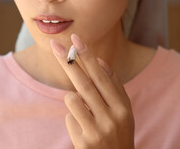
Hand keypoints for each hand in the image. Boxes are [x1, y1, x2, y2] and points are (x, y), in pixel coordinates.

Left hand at [50, 34, 134, 148]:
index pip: (102, 76)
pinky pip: (69, 118)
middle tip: (55, 45)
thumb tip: (100, 62)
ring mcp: (98, 130)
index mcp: (123, 107)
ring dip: (73, 99)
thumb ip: (113, 87)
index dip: (88, 56)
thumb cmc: (118, 133)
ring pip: (72, 99)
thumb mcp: (123, 112)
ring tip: (86, 113)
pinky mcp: (84, 142)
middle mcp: (112, 118)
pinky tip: (83, 128)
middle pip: (85, 83)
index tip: (76, 39)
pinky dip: (73, 118)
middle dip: (69, 62)